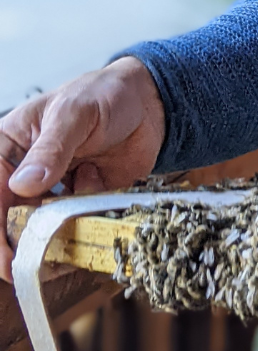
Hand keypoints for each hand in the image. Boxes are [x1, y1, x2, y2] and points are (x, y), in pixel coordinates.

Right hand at [0, 57, 165, 281]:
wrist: (150, 100)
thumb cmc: (103, 94)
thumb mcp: (74, 113)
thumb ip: (51, 147)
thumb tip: (23, 184)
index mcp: (10, 148)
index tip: (7, 256)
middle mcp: (28, 175)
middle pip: (13, 220)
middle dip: (28, 240)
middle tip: (42, 256)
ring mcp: (57, 191)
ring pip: (46, 229)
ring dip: (60, 234)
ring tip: (77, 227)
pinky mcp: (85, 201)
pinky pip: (81, 224)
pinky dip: (89, 220)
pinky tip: (99, 184)